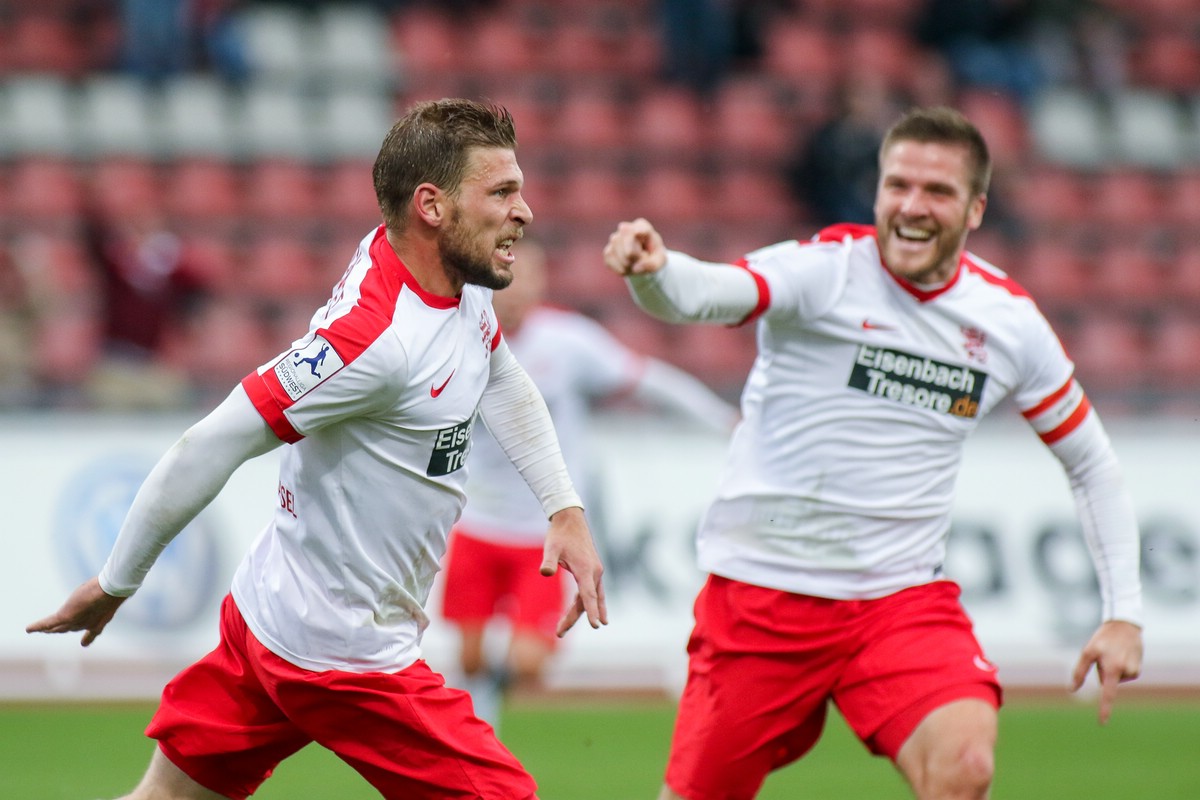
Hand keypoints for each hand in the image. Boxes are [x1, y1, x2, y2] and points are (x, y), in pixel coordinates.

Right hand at [26, 577, 127, 646]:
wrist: (111, 590)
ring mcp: (75, 622)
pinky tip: (28, 629)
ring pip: (57, 628)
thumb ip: (110, 593)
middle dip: (61, 630)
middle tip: (51, 632)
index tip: (84, 644)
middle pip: (70, 629)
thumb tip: (115, 583)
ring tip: (41, 631)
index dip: (88, 637)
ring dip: (48, 629)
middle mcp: (87, 624)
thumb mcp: (111, 594)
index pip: (93, 632)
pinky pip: (48, 623)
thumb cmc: (114, 588)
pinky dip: (38, 627)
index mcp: (101, 620)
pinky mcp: (65, 617)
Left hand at [540, 506, 607, 635]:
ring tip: (571, 629)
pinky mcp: (592, 570)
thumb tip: (545, 573)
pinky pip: (592, 592)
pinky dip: (591, 603)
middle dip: (574, 618)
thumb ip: (549, 561)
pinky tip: (594, 613)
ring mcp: (595, 572)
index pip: (589, 595)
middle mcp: (594, 572)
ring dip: (581, 613)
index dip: (592, 611)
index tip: (597, 626)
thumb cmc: (560, 534)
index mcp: (586, 569)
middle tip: (559, 634)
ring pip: (591, 597)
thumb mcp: (551, 547)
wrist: (570, 519)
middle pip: (587, 601)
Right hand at [603, 218, 666, 275]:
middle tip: (642, 262)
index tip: (636, 233)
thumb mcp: (660, 261)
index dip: (636, 232)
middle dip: (634, 258)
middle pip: (626, 244)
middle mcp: (625, 229)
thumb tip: (635, 268)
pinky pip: (609, 261)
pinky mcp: (608, 251)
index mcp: (642, 226)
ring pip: (616, 252)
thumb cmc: (654, 258)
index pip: (637, 229)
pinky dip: (619, 269)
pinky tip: (627, 268)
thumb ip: (652, 265)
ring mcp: (614, 239)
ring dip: (627, 265)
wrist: (644, 263)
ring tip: (635, 265)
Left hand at [1071, 619, 1142, 724]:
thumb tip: (1072, 690)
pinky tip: (1121, 654)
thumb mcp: (1088, 652)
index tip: (1102, 723)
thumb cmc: (1103, 638)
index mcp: (1112, 668)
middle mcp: (1126, 672)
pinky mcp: (1139, 669)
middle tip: (1104, 655)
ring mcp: (1134, 671)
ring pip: (1116, 679)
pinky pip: (1123, 674)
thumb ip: (1080, 671)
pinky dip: (1120, 667)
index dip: (1104, 708)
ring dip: (1112, 669)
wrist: (1125, 625)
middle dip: (1102, 673)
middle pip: (1107, 683)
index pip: (1107, 693)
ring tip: (1114, 652)